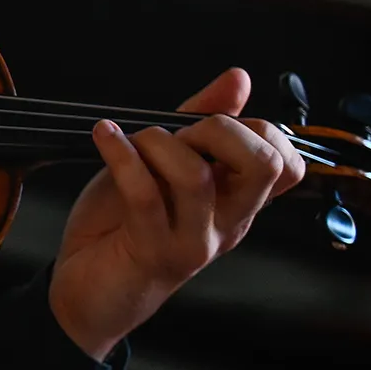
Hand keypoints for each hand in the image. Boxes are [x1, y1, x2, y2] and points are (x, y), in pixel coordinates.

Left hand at [49, 68, 305, 358]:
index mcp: (237, 202)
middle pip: (265, 166)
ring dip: (157, 142)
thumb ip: (198, 122)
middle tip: (178, 133)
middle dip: (220, 129)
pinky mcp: (153, 252)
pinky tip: (104, 137)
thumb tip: (239, 78)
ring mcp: (194, 242)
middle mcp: (227, 223)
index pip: (287, 162)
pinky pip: (144, 194)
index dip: (258, 128)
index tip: (208, 124)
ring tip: (129, 140)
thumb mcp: (161, 163)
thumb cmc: (121, 224)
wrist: (83, 291)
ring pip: (196, 176)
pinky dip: (121, 155)